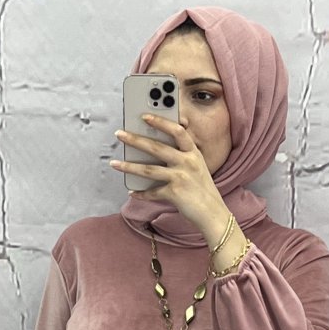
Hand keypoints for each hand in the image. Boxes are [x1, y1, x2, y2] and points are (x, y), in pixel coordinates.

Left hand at [111, 116, 223, 232]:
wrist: (213, 213)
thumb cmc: (202, 189)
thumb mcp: (197, 167)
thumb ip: (181, 156)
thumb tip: (153, 150)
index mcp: (193, 153)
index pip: (177, 131)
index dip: (161, 122)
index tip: (145, 116)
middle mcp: (187, 162)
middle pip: (157, 147)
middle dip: (135, 140)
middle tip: (120, 134)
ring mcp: (181, 178)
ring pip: (149, 170)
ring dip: (129, 166)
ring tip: (115, 163)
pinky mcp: (174, 193)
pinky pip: (152, 192)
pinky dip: (141, 193)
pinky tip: (132, 192)